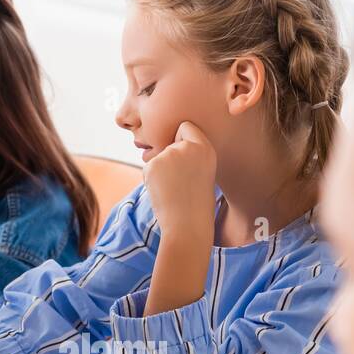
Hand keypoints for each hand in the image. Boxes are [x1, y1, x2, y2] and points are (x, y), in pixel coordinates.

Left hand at [143, 121, 216, 239]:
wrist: (188, 226)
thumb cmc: (197, 203)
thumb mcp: (203, 171)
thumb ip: (191, 154)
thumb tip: (169, 143)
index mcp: (205, 147)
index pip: (185, 127)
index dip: (183, 142)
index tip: (188, 161)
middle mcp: (187, 147)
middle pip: (170, 143)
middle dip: (172, 160)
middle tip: (183, 183)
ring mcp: (169, 155)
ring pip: (158, 157)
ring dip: (162, 171)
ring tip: (174, 190)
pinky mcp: (152, 165)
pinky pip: (149, 168)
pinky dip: (152, 180)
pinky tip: (164, 193)